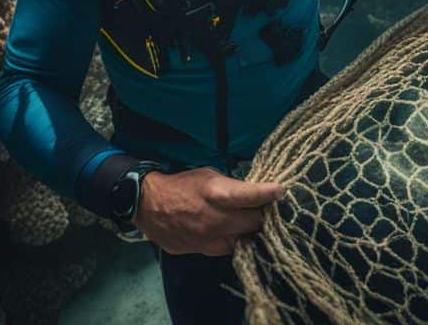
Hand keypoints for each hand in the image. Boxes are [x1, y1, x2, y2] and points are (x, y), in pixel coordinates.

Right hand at [136, 167, 283, 255]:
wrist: (149, 205)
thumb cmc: (182, 185)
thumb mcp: (208, 175)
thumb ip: (232, 186)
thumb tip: (254, 194)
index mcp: (217, 194)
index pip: (254, 196)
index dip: (270, 193)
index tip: (279, 191)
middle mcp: (216, 219)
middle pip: (255, 222)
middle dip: (260, 215)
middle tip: (258, 209)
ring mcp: (208, 239)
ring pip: (244, 240)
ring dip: (246, 231)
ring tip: (243, 222)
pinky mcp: (202, 251)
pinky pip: (227, 249)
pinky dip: (232, 240)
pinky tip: (229, 232)